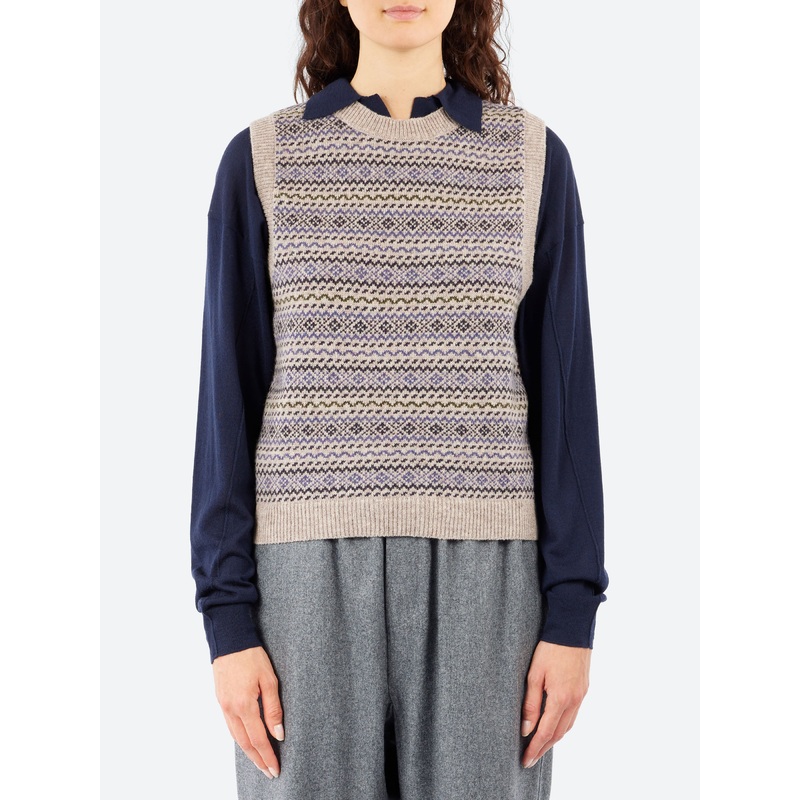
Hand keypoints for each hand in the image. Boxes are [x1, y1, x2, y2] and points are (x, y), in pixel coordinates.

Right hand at [212, 646, 284, 778]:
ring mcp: (223, 705)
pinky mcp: (221, 700)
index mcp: (244, 705)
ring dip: (249, 751)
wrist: (230, 640)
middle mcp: (231, 709)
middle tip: (270, 772)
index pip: (258, 739)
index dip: (268, 756)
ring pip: (236, 736)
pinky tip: (247, 741)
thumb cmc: (252, 656)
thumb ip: (273, 708)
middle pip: (245, 743)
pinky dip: (240, 738)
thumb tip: (278, 733)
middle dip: (258, 760)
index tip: (276, 769)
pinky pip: (230, 726)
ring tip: (260, 761)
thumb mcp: (269, 679)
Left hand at [520, 640, 590, 768]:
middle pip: (558, 733)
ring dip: (554, 738)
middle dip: (544, 748)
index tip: (525, 760)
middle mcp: (574, 701)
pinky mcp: (583, 689)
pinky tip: (554, 725)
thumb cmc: (550, 648)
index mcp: (561, 698)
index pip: (546, 732)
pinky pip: (573, 715)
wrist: (572, 629)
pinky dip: (562, 725)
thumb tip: (526, 728)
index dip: (535, 748)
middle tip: (530, 759)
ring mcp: (581, 696)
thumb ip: (530, 703)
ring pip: (567, 726)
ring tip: (540, 746)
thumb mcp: (534, 674)